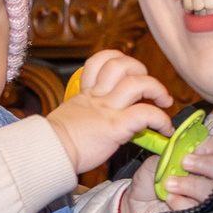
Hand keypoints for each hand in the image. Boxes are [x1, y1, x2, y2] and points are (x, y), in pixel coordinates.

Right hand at [43, 48, 171, 174]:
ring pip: (138, 83)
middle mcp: (98, 97)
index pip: (100, 61)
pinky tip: (164, 128)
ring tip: (163, 101)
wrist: (48, 153)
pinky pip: (146, 115)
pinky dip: (161, 119)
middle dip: (142, 70)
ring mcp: (107, 110)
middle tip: (149, 87)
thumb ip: (86, 111)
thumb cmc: (55, 142)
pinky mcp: (116, 127)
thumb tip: (98, 119)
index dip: (119, 59)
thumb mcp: (70, 117)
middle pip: (122, 65)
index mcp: (86, 93)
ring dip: (158, 90)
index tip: (130, 72)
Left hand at [119, 124, 212, 212]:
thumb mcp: (155, 162)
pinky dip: (183, 202)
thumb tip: (182, 149)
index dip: (211, 146)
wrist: (135, 207)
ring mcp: (207, 198)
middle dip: (205, 164)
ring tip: (170, 184)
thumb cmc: (149, 183)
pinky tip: (170, 199)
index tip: (195, 148)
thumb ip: (169, 153)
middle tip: (185, 163)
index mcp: (202, 159)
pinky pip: (200, 208)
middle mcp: (209, 177)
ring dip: (192, 184)